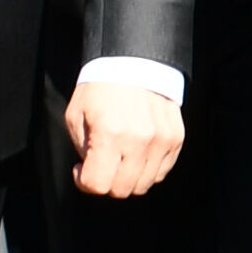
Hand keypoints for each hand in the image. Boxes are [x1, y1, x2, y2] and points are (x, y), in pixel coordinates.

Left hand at [65, 80, 185, 199]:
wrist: (133, 62)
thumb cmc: (101, 87)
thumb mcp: (76, 116)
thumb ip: (83, 151)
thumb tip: (92, 173)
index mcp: (109, 133)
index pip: (97, 184)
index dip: (84, 182)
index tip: (82, 170)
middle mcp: (138, 139)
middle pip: (121, 190)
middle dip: (106, 183)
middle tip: (101, 165)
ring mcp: (161, 140)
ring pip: (144, 184)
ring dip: (128, 178)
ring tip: (120, 158)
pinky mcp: (175, 138)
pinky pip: (161, 172)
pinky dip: (147, 170)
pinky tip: (136, 153)